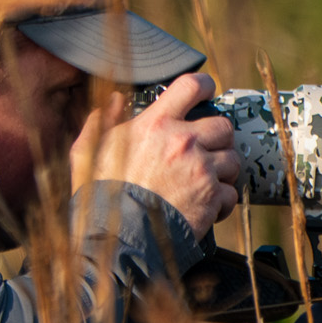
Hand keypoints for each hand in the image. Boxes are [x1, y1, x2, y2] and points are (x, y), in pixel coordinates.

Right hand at [71, 73, 241, 232]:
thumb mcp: (89, 152)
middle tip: (206, 150)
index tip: (207, 91)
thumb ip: (102, 123)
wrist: (118, 237)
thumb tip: (114, 102)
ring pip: (232, 159)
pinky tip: (205, 207)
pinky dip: (222, 202)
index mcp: (155, 124)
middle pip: (222, 125)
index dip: (204, 85)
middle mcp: (183, 141)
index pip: (190, 86)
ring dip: (222, 171)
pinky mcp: (212, 197)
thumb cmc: (100, 196)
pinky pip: (231, 193)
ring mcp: (201, 169)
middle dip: (217, 137)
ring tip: (203, 182)